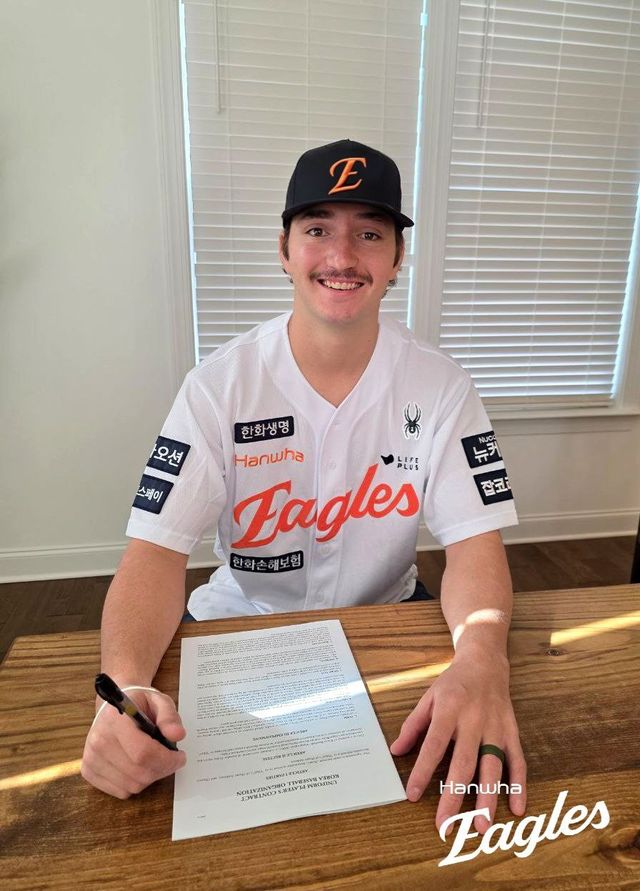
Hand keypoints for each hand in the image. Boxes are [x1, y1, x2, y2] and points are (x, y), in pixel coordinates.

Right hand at [81, 687, 186, 798]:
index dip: (167, 760)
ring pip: (131, 785)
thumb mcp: (159, 701)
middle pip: (138, 772)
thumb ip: (169, 717)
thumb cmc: (138, 704)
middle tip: (173, 760)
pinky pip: (121, 791)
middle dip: (163, 770)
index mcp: (114, 719)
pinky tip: (139, 766)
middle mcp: (98, 740)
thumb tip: (178, 735)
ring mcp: (91, 757)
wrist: (114, 707)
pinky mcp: (88, 771)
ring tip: (155, 761)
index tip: (180, 757)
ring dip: (151, 778)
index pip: (142, 752)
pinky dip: (136, 784)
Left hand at [389, 649, 526, 834]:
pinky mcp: (512, 731)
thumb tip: (396, 751)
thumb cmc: (453, 684)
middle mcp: (473, 720)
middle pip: (463, 763)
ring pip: (492, 767)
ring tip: (481, 825)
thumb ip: (413, 725)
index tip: (413, 795)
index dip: (422, 771)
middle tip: (447, 824)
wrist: (485, 663)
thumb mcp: (428, 698)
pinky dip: (518, 785)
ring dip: (487, 797)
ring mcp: (495, 727)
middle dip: (454, 796)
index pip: (434, 746)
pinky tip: (516, 807)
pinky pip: (517, 761)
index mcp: (449, 710)